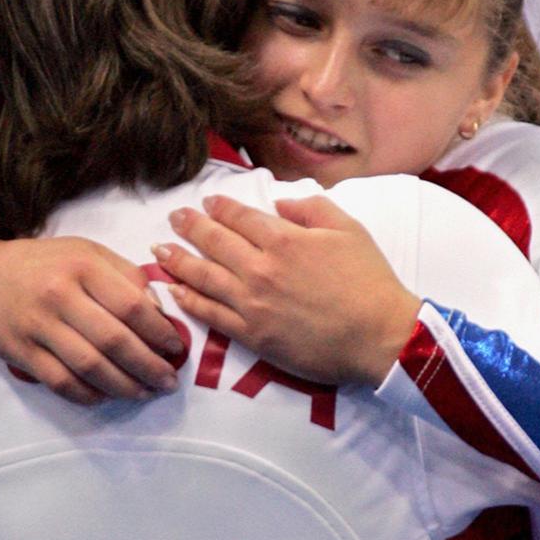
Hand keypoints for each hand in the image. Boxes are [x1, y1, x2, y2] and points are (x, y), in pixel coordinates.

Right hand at [0, 237, 181, 404]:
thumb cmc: (47, 264)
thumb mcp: (88, 253)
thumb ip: (127, 276)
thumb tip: (160, 311)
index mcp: (82, 266)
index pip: (131, 305)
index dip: (158, 331)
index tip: (175, 348)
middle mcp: (58, 295)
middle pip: (113, 340)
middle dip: (148, 366)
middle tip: (169, 381)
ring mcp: (37, 327)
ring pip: (90, 366)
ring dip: (124, 386)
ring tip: (146, 393)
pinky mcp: (21, 353)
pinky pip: (61, 382)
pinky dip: (89, 394)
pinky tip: (108, 396)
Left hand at [154, 194, 420, 386]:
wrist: (380, 336)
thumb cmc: (370, 281)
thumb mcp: (349, 229)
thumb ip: (312, 209)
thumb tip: (279, 203)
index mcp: (284, 239)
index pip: (239, 218)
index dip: (219, 208)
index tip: (207, 203)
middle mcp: (260, 269)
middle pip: (214, 243)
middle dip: (190, 227)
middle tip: (174, 218)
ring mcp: (252, 304)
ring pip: (204, 278)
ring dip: (178, 262)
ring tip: (159, 251)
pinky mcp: (252, 335)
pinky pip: (211, 315)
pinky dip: (189, 302)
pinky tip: (174, 292)